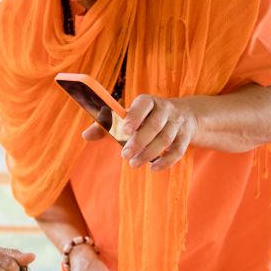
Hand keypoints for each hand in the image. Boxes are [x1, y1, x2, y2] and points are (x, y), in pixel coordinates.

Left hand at [82, 94, 196, 170]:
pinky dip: (166, 161)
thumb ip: (108, 126)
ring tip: (134, 164)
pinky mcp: (185, 138)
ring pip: (165, 139)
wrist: (184, 116)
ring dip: (149, 153)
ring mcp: (178, 124)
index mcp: (149, 101)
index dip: (135, 116)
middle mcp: (166, 110)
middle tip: (125, 155)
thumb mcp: (129, 118)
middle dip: (139, 142)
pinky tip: (153, 168)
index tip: (124, 130)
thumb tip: (85, 135)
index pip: (144, 104)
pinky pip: (178, 150)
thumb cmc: (147, 119)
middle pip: (155, 125)